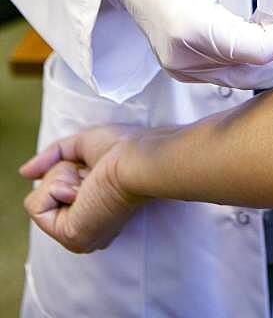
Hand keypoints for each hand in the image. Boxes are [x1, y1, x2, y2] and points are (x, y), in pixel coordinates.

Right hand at [20, 127, 143, 253]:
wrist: (138, 160)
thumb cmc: (124, 148)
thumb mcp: (82, 146)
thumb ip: (52, 157)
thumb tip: (24, 172)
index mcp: (96, 211)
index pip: (60, 188)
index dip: (71, 168)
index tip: (96, 167)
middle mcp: (88, 227)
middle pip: (47, 193)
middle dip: (64, 172)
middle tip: (93, 173)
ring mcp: (78, 235)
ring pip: (39, 199)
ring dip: (60, 178)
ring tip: (89, 181)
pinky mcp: (71, 236)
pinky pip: (36, 206)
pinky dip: (55, 187)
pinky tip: (81, 190)